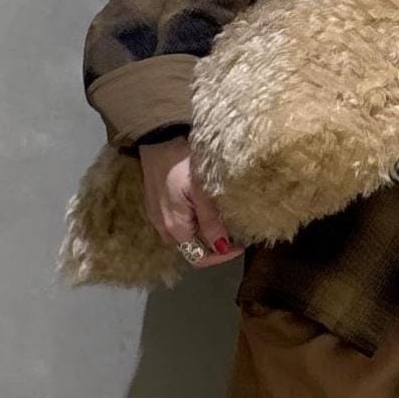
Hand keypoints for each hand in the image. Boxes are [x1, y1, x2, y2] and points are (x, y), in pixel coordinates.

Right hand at [137, 137, 243, 265]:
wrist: (157, 139)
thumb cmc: (181, 163)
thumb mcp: (201, 191)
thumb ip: (211, 221)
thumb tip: (223, 247)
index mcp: (175, 228)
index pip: (199, 258)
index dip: (221, 257)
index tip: (241, 245)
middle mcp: (164, 228)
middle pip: (192, 249)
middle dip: (214, 245)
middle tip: (235, 231)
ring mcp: (158, 217)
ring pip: (185, 236)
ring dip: (204, 234)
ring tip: (222, 220)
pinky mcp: (156, 205)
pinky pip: (178, 223)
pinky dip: (194, 222)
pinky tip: (204, 209)